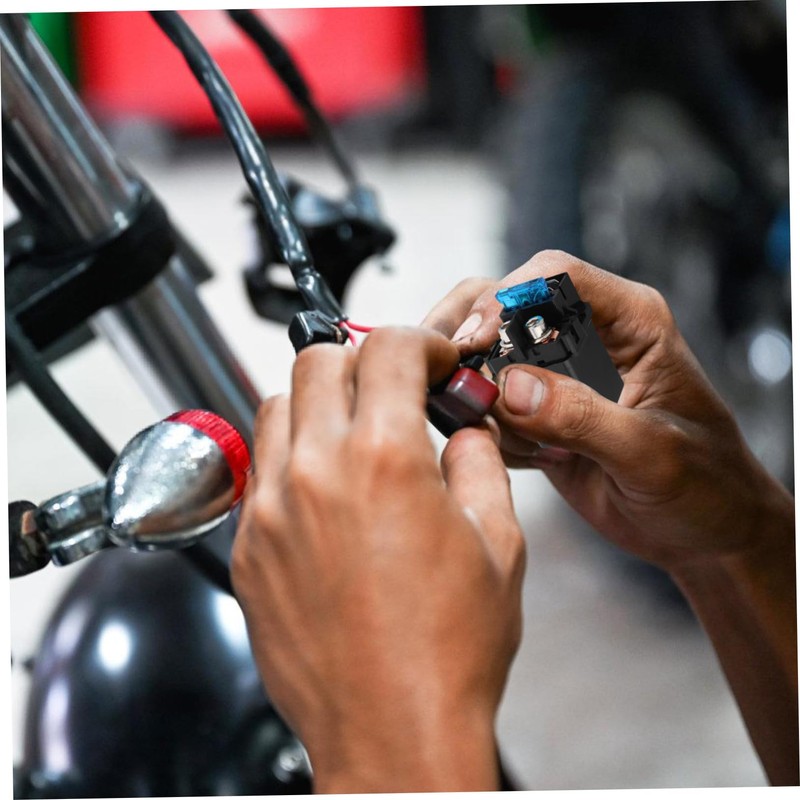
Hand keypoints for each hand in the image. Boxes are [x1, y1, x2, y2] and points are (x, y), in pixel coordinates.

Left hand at [232, 328, 525, 792]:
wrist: (393, 732)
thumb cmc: (448, 653)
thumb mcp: (498, 544)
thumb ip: (479, 465)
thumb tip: (464, 433)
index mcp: (385, 461)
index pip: (386, 349)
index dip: (417, 342)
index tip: (430, 361)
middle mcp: (316, 474)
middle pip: (318, 360)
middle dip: (363, 361)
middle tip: (391, 388)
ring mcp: (270, 510)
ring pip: (278, 406)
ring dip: (319, 402)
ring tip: (353, 434)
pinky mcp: (248, 547)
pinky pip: (259, 469)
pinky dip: (291, 456)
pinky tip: (324, 489)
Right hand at [423, 249, 790, 571]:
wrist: (704, 531)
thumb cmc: (706, 484)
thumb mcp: (652, 454)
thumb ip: (582, 417)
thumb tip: (509, 387)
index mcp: (629, 321)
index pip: (555, 275)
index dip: (507, 298)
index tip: (476, 343)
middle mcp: (587, 334)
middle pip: (502, 299)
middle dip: (468, 335)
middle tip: (452, 378)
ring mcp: (556, 372)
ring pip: (484, 349)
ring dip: (476, 390)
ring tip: (510, 440)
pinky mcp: (536, 409)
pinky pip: (487, 401)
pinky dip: (486, 426)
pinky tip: (531, 460)